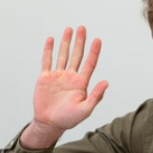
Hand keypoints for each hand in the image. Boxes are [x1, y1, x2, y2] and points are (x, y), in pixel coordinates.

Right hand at [21, 26, 108, 148]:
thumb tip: (106, 82)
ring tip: (69, 29)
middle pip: (76, 55)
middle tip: (82, 28)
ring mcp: (58, 76)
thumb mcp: (85, 110)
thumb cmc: (68, 119)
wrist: (49, 123)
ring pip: (62, 55)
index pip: (89, 63)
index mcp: (81, 83)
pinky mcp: (45, 78)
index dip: (93, 52)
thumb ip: (96, 96)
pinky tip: (51, 40)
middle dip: (80, 41)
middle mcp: (70, 76)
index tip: (97, 40)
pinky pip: (47, 61)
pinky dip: (49, 50)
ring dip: (66, 42)